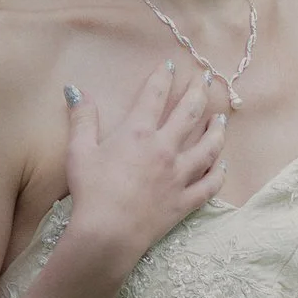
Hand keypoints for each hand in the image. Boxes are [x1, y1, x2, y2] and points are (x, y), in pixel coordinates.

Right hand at [60, 62, 228, 265]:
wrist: (108, 232)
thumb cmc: (91, 191)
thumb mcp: (79, 151)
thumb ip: (82, 118)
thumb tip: (76, 89)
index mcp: (138, 133)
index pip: (154, 96)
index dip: (163, 77)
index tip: (171, 64)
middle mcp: (165, 149)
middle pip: (189, 114)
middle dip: (199, 92)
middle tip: (207, 78)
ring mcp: (179, 175)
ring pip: (208, 147)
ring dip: (217, 130)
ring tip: (222, 119)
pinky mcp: (185, 200)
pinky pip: (210, 185)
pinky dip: (218, 173)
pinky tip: (222, 165)